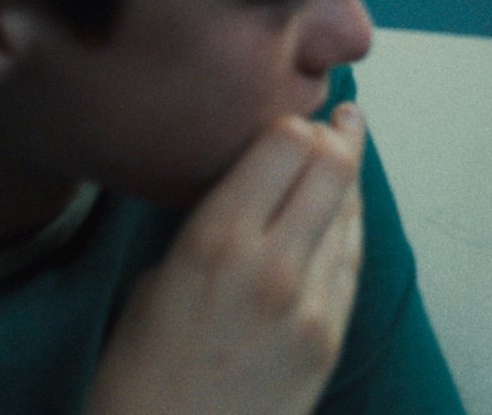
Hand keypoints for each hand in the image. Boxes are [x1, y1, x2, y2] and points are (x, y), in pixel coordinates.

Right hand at [85, 103, 367, 414]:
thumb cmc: (139, 374)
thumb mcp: (156, 281)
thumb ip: (213, 226)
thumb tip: (256, 186)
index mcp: (215, 242)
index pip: (286, 144)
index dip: (293, 122)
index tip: (291, 116)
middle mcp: (272, 265)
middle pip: (333, 166)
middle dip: (338, 136)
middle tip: (339, 120)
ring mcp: (312, 303)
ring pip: (350, 212)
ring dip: (347, 180)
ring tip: (344, 152)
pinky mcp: (333, 335)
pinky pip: (352, 260)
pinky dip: (350, 227)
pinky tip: (346, 210)